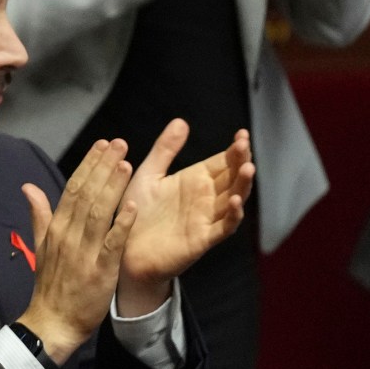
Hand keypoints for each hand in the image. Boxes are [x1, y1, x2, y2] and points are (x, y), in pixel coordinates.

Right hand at [15, 138, 136, 360]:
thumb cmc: (51, 285)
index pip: (72, 188)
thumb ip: (39, 214)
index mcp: (55, 228)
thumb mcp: (41, 246)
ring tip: (126, 164)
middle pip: (86, 194)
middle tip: (119, 143)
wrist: (52, 322)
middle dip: (103, 167)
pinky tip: (132, 206)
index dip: (88, 165)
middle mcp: (68, 235)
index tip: (102, 145)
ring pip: (98, 213)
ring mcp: (83, 252)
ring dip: (112, 188)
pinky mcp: (99, 270)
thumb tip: (28, 187)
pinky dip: (120, 224)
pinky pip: (111, 243)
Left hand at [116, 121, 252, 312]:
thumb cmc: (136, 212)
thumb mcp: (148, 175)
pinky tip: (236, 201)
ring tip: (247, 168)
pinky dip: (233, 215)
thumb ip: (164, 150)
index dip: (234, 150)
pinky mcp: (202, 239)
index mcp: (196, 181)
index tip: (241, 134)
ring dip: (243, 185)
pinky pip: (224, 227)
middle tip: (244, 145)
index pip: (223, 162)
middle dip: (241, 161)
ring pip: (234, 200)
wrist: (122, 247)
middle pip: (233, 177)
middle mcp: (206, 198)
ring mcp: (207, 218)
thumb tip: (181, 121)